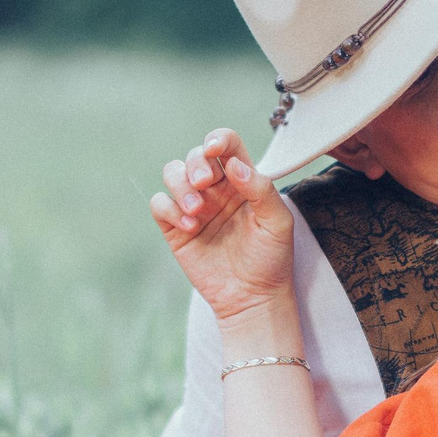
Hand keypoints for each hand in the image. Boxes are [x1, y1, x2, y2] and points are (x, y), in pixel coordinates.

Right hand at [150, 128, 295, 324]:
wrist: (253, 297)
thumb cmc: (271, 259)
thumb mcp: (277, 222)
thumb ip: (260, 189)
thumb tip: (234, 165)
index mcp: (242, 180)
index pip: (227, 145)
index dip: (218, 139)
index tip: (216, 150)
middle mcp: (216, 189)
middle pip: (195, 155)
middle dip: (196, 164)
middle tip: (204, 184)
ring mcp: (194, 207)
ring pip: (173, 172)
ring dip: (180, 185)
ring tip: (196, 210)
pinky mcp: (175, 228)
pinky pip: (159, 204)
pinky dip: (169, 209)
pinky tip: (190, 228)